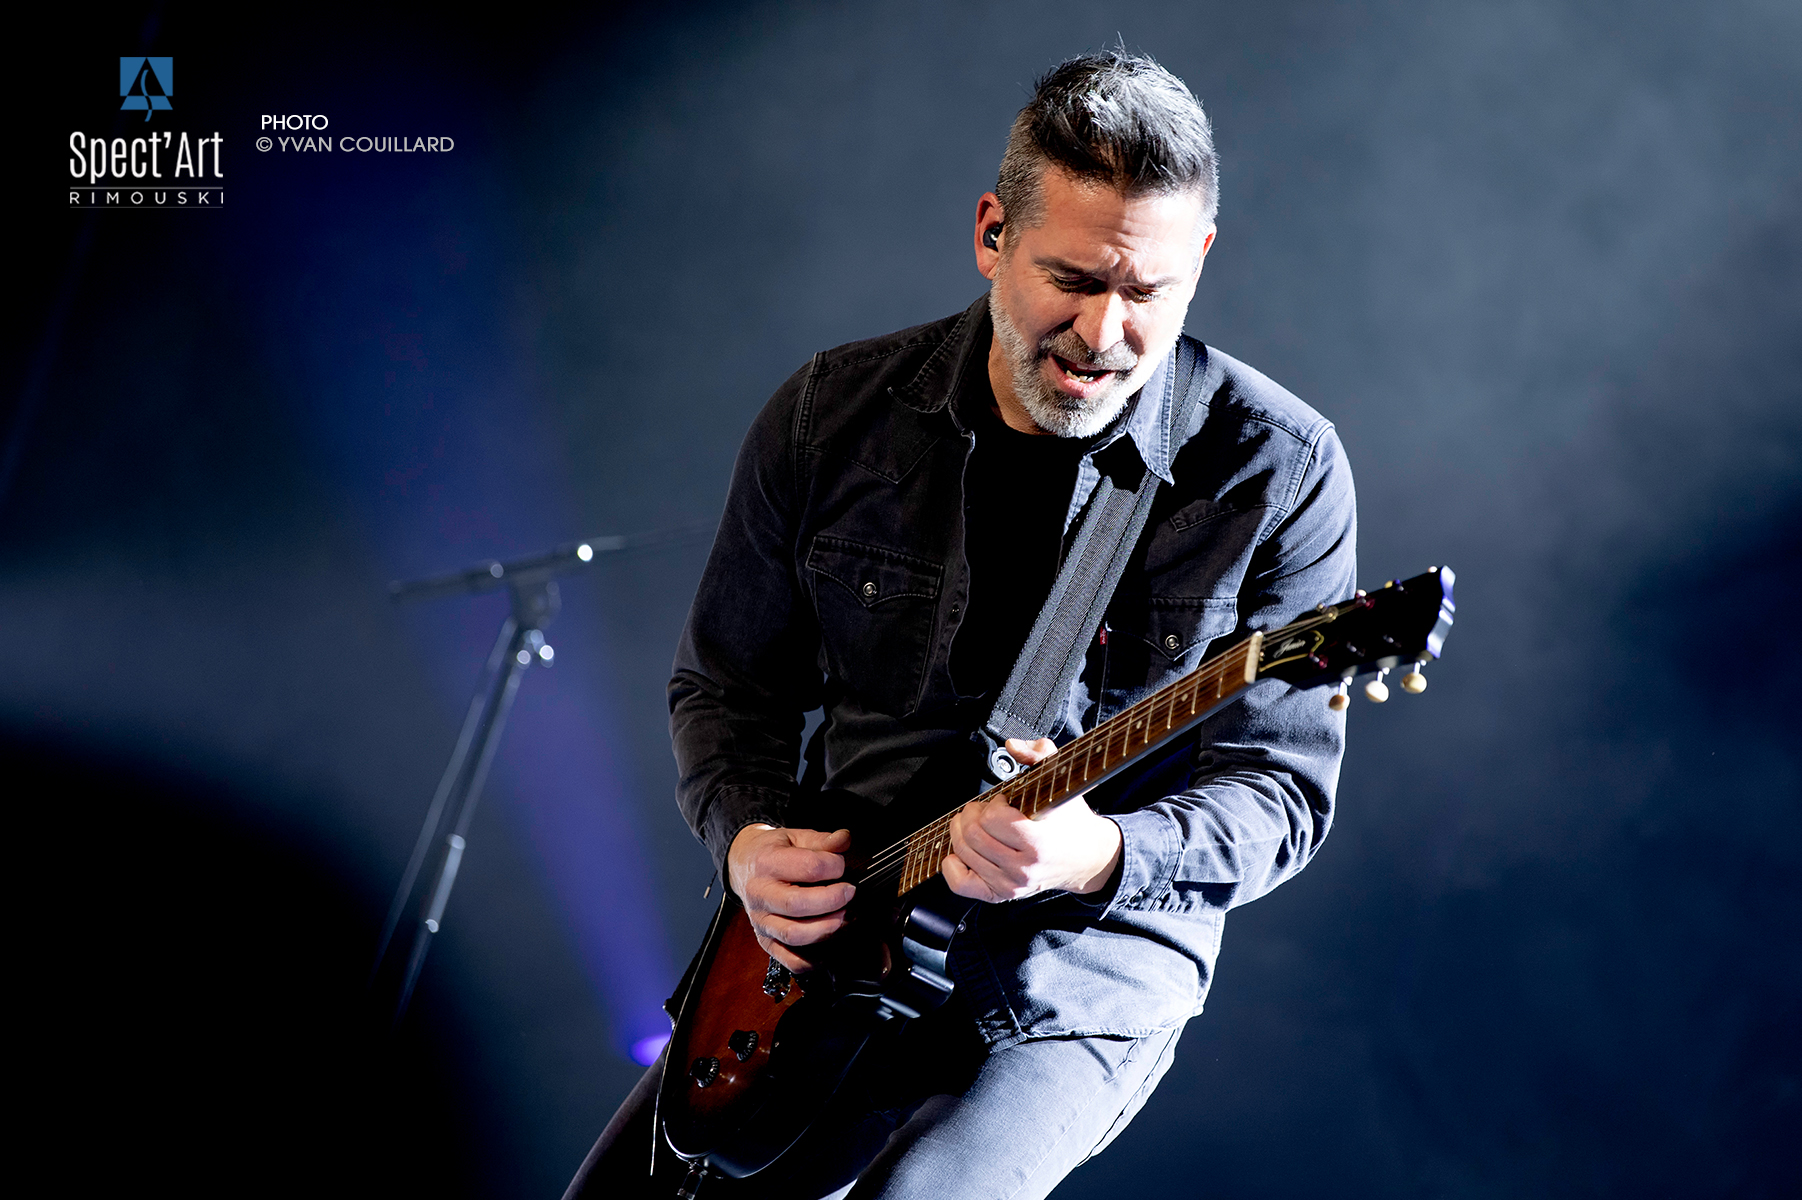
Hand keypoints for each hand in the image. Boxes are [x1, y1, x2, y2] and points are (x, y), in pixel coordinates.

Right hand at [727, 824, 854, 972]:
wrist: (744, 865)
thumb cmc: (773, 852)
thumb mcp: (795, 837)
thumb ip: (822, 840)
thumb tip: (844, 840)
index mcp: (767, 862)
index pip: (808, 867)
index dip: (834, 866)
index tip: (842, 866)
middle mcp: (760, 893)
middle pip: (797, 904)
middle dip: (832, 900)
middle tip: (849, 893)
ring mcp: (760, 921)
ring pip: (794, 934)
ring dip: (825, 929)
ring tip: (843, 917)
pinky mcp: (765, 941)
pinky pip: (788, 959)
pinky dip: (812, 960)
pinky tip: (828, 945)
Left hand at [943, 737, 1122, 902]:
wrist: (1088, 858)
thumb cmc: (1072, 821)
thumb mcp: (1062, 783)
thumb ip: (1039, 755)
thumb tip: (1012, 745)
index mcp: (1038, 843)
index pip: (993, 819)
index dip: (994, 802)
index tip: (1005, 800)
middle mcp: (1023, 869)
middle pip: (972, 835)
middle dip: (972, 814)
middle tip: (985, 808)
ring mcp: (1011, 884)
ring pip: (963, 853)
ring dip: (961, 831)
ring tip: (977, 823)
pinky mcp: (1002, 894)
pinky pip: (961, 884)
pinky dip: (952, 865)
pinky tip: (962, 850)